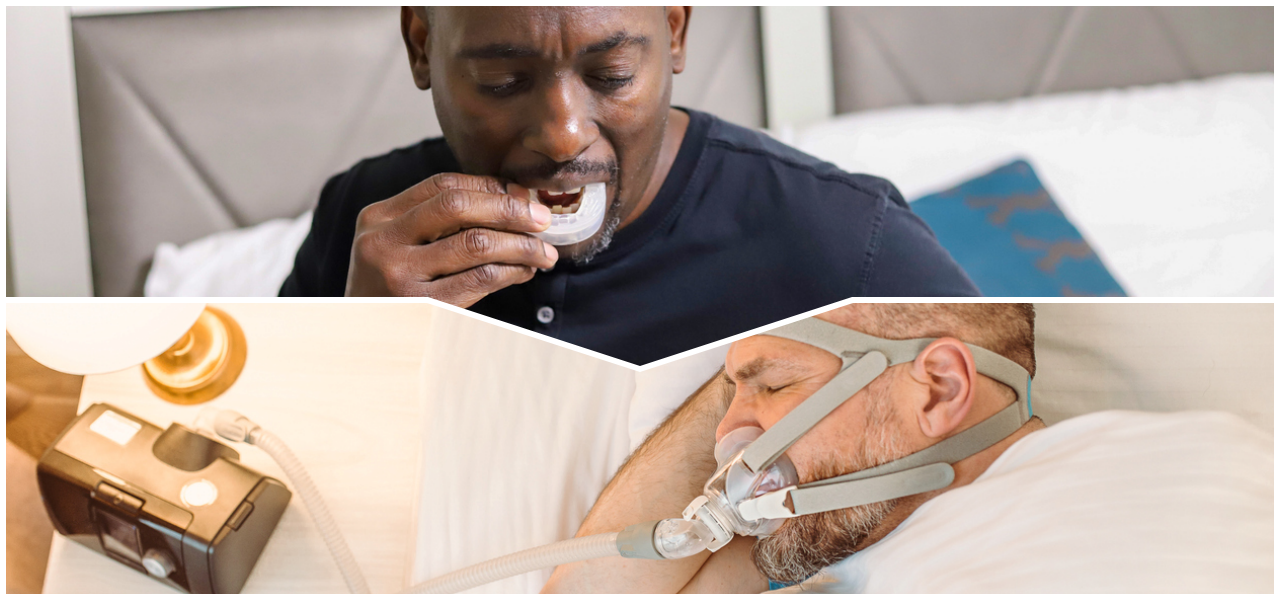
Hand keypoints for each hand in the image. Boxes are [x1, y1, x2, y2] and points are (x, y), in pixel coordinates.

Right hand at [345, 173, 556, 303]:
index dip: (489, 186)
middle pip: (458, 207)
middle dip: (510, 209)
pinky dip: (511, 272)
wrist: (358, 340)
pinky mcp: (421, 306)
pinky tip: (524, 272)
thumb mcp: (395, 246)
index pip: (442, 185)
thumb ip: (437, 222)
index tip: (523, 195)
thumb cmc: (388, 290)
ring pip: (475, 243)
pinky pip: (480, 279)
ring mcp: (398, 274)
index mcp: (378, 217)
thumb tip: (513, 198)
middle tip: (543, 219)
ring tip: (544, 252)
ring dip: (520, 245)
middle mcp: (383, 241)